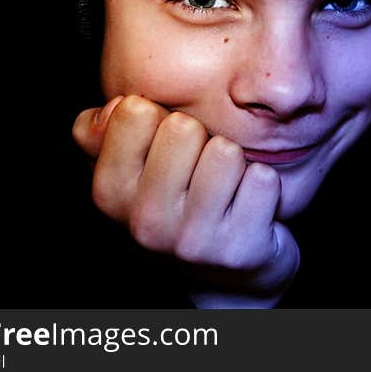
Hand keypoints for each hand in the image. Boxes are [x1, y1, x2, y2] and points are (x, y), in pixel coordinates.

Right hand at [72, 95, 299, 307]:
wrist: (226, 267)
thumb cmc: (179, 198)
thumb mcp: (131, 163)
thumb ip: (107, 126)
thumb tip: (118, 104)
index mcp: (110, 191)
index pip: (135, 110)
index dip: (160, 117)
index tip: (167, 146)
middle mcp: (144, 220)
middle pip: (184, 127)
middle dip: (201, 138)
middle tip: (200, 169)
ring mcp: (191, 239)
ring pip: (225, 151)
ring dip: (234, 162)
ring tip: (225, 187)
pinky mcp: (238, 248)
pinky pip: (262, 179)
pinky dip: (263, 185)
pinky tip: (248, 205)